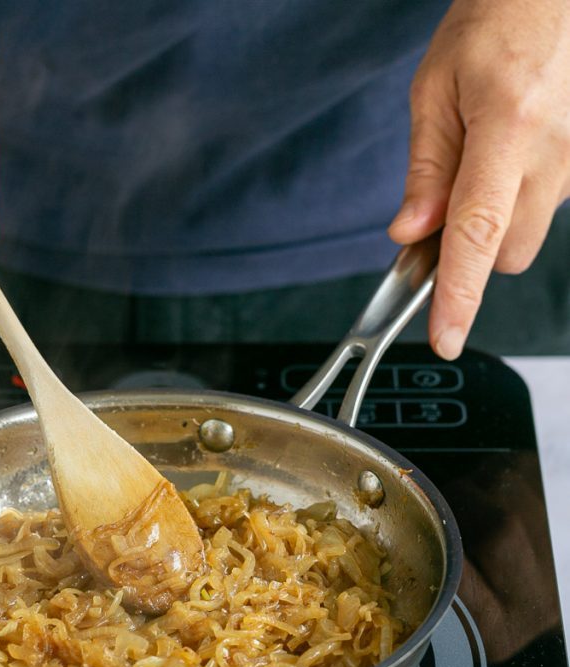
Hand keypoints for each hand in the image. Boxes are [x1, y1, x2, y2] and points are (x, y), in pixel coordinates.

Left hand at [388, 0, 569, 358]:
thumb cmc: (498, 21)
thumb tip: (410, 234)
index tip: (445, 336)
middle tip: (449, 196)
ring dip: (498, 219)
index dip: (459, 294)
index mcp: (508, 128)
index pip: (476, 234)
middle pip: (506, 252)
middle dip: (472, 246)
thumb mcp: (435, 88)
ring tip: (486, 154)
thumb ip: (426, 169)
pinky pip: (548, 206)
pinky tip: (515, 150)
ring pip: (528, 233)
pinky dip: (522, 196)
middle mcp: (555, 152)